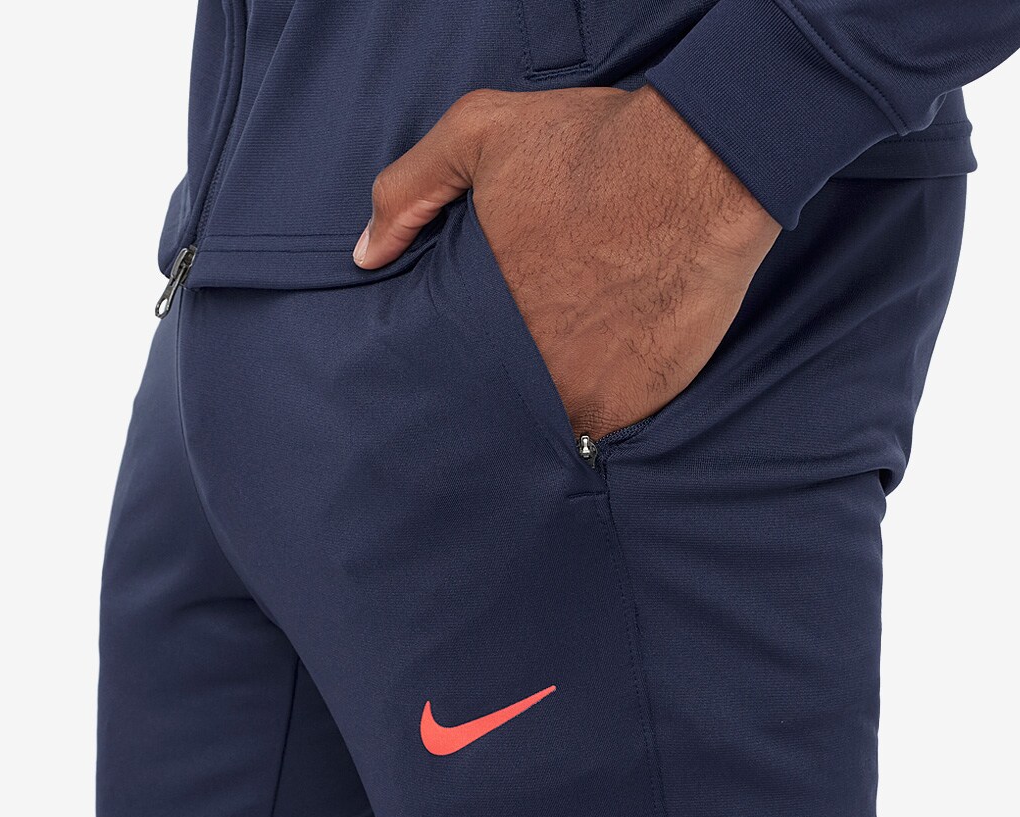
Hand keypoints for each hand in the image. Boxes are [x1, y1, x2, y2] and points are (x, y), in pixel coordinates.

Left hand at [355, 86, 780, 439]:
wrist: (702, 170)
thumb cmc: (594, 149)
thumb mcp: (479, 134)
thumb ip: (409, 189)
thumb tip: (367, 254)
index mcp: (477, 312)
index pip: (443, 363)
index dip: (451, 362)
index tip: (462, 355)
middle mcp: (521, 364)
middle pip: (492, 398)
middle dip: (495, 388)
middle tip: (523, 360)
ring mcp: (577, 393)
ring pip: (544, 420)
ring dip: (545, 405)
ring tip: (562, 373)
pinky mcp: (630, 406)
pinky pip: (599, 429)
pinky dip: (598, 412)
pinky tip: (606, 378)